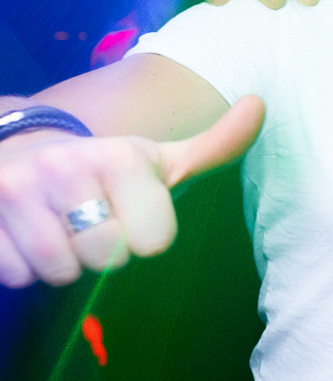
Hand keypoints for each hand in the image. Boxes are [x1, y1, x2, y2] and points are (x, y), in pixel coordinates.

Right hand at [0, 97, 263, 287]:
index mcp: (117, 156)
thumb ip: (212, 146)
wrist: (16, 148)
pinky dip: (20, 264)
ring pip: (57, 270)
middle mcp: (63, 167)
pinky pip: (15, 274)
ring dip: (59, 259)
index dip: (144, 236)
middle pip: (105, 259)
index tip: (128, 209)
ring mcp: (14, 192)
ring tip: (54, 222)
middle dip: (99, 249)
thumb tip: (259, 106)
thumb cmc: (100, 166)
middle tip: (86, 217)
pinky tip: (22, 232)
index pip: (153, 242)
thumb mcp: (156, 156)